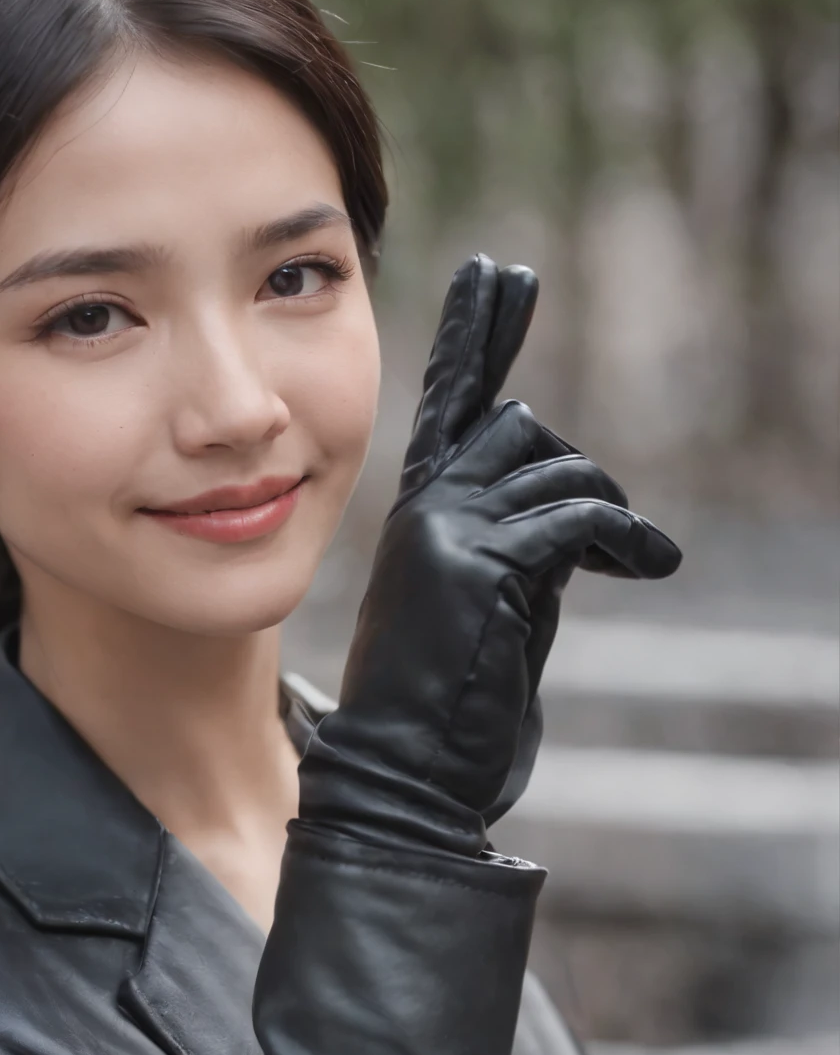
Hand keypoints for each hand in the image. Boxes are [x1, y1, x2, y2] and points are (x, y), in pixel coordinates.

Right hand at [298, 254, 680, 855]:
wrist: (402, 779)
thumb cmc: (447, 711)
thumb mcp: (486, 608)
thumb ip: (514, 546)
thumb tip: (572, 517)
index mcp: (416, 516)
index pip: (449, 403)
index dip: (478, 334)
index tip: (500, 275)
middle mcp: (422, 507)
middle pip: (519, 426)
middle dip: (576, 472)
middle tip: (612, 539)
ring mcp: (444, 527)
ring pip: (557, 467)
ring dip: (608, 513)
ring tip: (633, 560)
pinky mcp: (479, 560)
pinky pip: (579, 514)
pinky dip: (628, 536)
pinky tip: (650, 563)